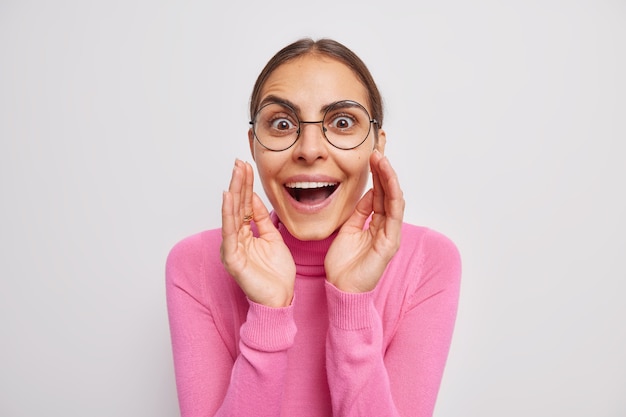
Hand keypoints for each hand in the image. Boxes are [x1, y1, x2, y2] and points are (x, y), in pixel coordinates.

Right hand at [220, 160, 295, 306]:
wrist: (280, 299)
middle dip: (238, 183)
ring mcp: (232, 248)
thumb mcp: (273, 238)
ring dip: (233, 192)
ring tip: (234, 174)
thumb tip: (255, 199)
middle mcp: (236, 239)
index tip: (247, 166)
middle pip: (237, 206)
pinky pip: (230, 232)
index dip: (246, 186)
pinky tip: (228, 198)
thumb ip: (262, 220)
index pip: (245, 205)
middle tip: (239, 162)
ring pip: (231, 215)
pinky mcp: (232, 258)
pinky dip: (228, 214)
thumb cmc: (277, 274)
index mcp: (245, 234)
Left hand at [324, 150, 404, 292]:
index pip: (378, 191)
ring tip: (381, 158)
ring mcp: (390, 233)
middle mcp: (386, 225)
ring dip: (388, 176)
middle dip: (384, 168)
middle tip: (379, 147)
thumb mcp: (348, 229)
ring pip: (394, 198)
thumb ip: (360, 212)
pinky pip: (394, 213)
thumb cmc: (343, 264)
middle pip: (388, 191)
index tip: (372, 152)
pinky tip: (388, 179)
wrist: (341, 289)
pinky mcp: (390, 241)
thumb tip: (367, 192)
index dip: (376, 172)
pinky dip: (392, 194)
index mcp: (375, 222)